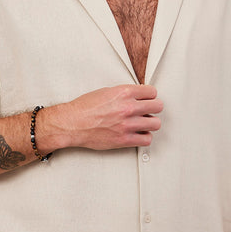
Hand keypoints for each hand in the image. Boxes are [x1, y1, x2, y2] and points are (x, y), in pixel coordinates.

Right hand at [42, 84, 162, 151]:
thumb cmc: (85, 108)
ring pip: (156, 124)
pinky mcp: (124, 139)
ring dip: (150, 123)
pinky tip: (138, 134)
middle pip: (158, 106)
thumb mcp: (106, 91)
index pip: (152, 92)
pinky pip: (147, 139)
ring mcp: (128, 124)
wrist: (72, 123)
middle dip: (153, 108)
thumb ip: (124, 94)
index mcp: (124, 93)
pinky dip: (144, 137)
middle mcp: (128, 108)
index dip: (150, 96)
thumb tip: (136, 96)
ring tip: (143, 123)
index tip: (147, 99)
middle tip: (147, 111)